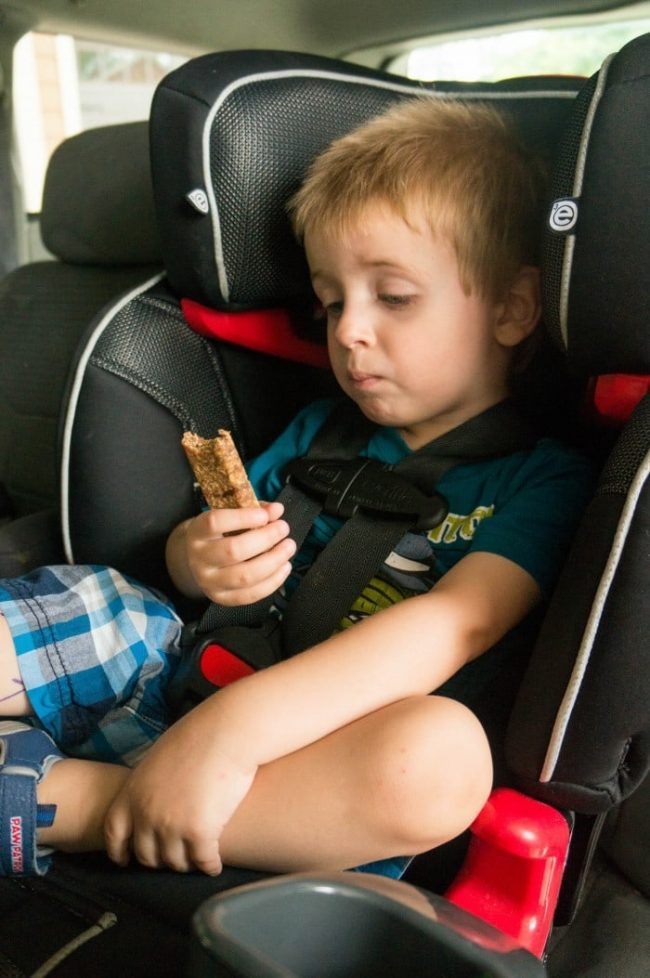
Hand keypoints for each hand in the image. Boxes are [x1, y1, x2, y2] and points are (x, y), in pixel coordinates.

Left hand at [103, 709, 256, 874]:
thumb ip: (150, 783)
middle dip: (160, 859)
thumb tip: (154, 796)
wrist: (227, 732)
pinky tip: (214, 865)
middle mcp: (146, 813)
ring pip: (175, 862)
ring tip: (196, 860)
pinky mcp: (200, 833)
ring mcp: (172, 825)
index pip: (114, 833)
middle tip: (173, 857)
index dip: (119, 851)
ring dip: (186, 864)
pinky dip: (209, 867)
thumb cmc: (199, 735)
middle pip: (146, 854)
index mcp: (133, 791)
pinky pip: (203, 861)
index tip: (126, 859)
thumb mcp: (159, 758)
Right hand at [184, 501, 295, 604]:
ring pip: (244, 576)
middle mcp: (199, 559)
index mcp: (197, 532)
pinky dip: (273, 581)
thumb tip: (276, 510)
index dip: (243, 517)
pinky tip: (284, 566)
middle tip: (283, 528)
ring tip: (288, 547)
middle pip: (233, 551)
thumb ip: (252, 510)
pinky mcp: (222, 598)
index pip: (215, 522)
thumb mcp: (228, 516)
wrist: (197, 560)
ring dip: (273, 561)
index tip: (265, 515)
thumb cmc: (218, 533)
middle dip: (265, 538)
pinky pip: (250, 595)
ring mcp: (209, 582)